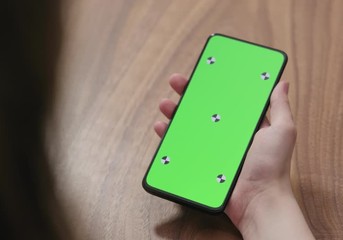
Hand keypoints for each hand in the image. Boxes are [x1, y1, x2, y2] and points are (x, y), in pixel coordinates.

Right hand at [154, 74, 313, 238]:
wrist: (256, 200)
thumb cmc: (272, 168)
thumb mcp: (282, 132)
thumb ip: (280, 107)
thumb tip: (281, 83)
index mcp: (244, 124)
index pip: (225, 98)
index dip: (212, 84)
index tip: (202, 72)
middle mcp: (226, 134)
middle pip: (202, 108)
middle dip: (187, 93)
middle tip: (176, 81)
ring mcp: (212, 148)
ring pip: (188, 125)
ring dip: (174, 112)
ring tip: (165, 103)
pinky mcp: (200, 162)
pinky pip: (181, 147)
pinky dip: (168, 136)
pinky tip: (161, 127)